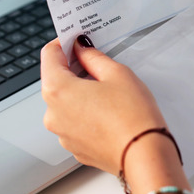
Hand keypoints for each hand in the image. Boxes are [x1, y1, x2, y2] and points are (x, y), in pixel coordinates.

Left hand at [40, 37, 166, 174]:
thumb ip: (93, 57)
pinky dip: (86, 113)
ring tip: (109, 91)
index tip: (75, 39)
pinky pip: (75, 122)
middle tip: (97, 62)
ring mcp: (62, 134)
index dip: (63, 43)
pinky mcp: (75, 148)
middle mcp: (53, 114)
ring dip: (80, 93)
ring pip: (65, 103)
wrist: (144, 154)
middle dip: (73, 69)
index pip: (49, 55)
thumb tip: (82, 49)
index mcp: (58, 90)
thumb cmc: (133, 116)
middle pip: (55, 80)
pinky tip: (108, 111)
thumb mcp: (117, 73)